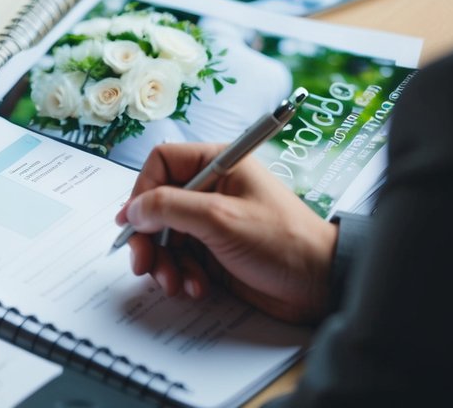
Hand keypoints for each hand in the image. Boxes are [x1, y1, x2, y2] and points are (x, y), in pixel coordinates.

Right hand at [116, 143, 337, 323]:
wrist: (320, 286)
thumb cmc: (283, 242)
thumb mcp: (220, 219)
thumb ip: (170, 208)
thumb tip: (133, 209)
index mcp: (218, 164)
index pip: (161, 163)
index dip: (142, 192)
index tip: (132, 223)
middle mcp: (212, 189)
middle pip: (158, 204)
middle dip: (149, 237)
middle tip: (144, 263)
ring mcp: (213, 222)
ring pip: (165, 236)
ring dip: (164, 261)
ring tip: (175, 282)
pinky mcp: (215, 251)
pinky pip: (181, 259)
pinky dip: (181, 274)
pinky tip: (197, 287)